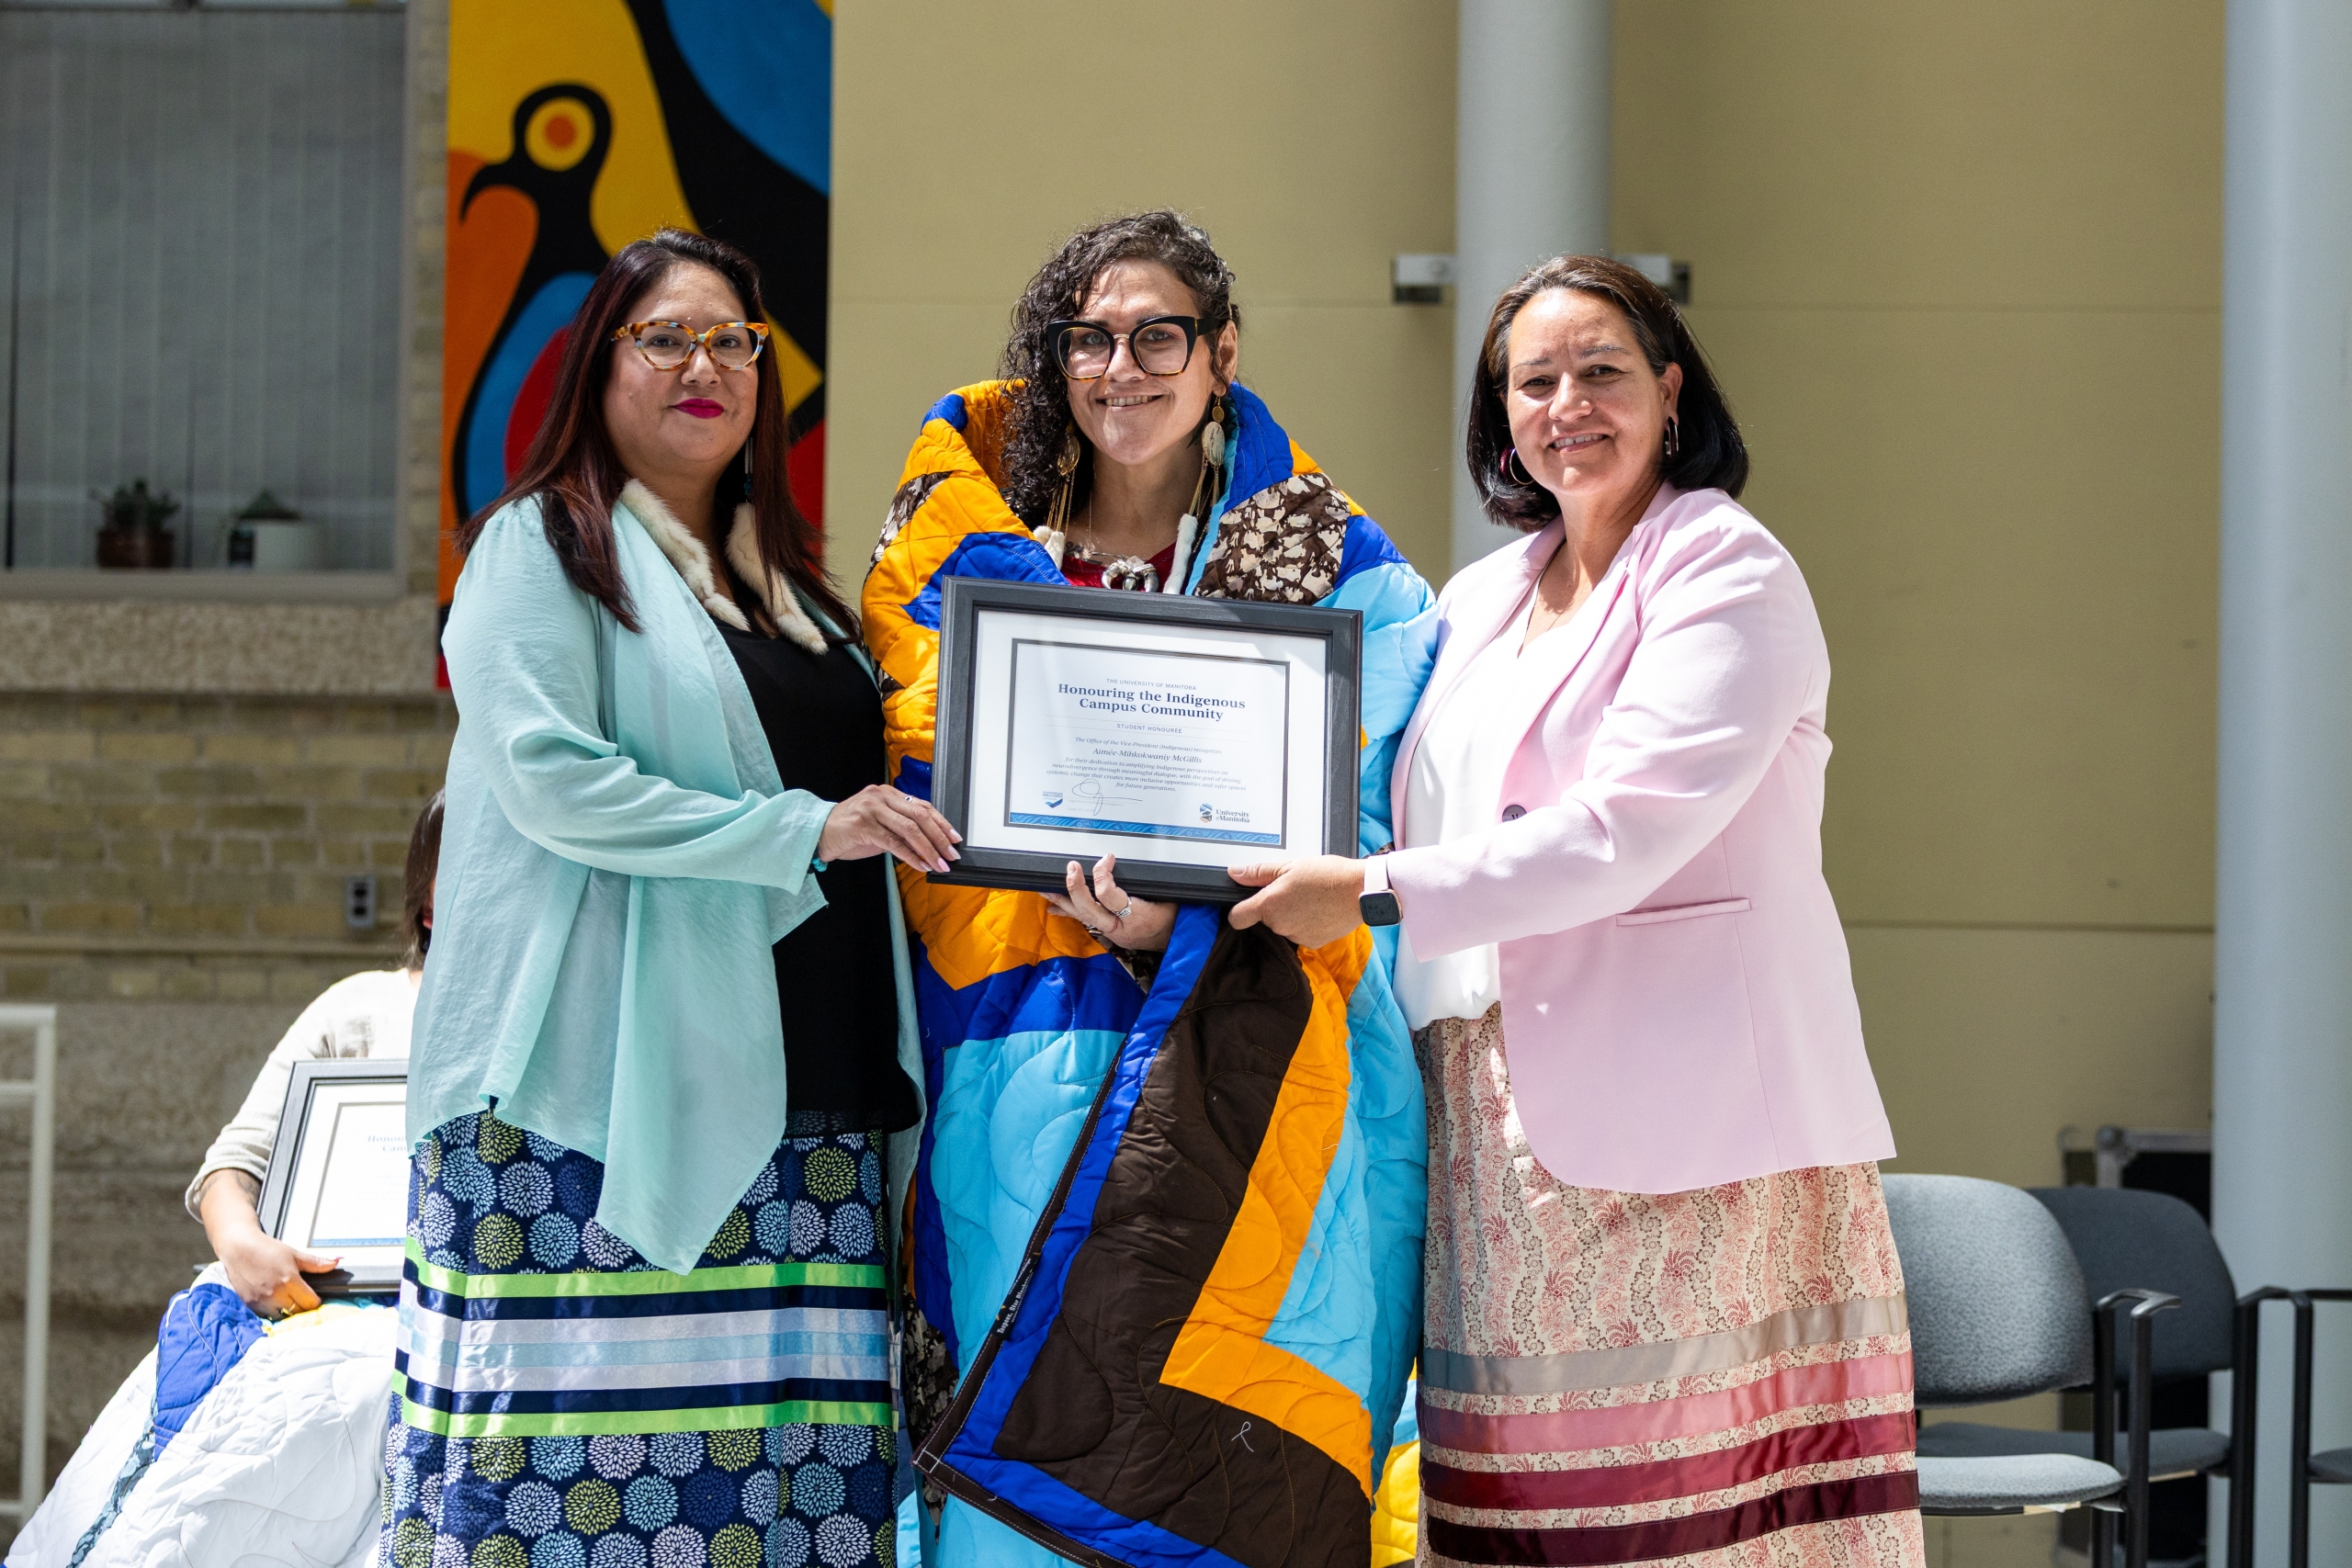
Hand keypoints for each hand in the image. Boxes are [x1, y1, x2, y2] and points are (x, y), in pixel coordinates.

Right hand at [219, 1228, 338, 1317]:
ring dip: (287, 1311)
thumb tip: (336, 1262)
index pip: (310, 1303)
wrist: (239, 1248)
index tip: (314, 1297)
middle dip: (302, 1306)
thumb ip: (315, 1262)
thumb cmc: (266, 1249)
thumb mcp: (294, 1254)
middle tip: (302, 1298)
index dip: (315, 1301)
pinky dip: (273, 1312)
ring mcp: (261, 1301)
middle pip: (298, 1312)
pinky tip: (274, 1302)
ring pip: (282, 1316)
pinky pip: (266, 1316)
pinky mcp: (250, 1305)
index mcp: (289, 1280)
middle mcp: (275, 1293)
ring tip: (288, 1300)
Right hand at [818, 785, 961, 873]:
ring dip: (928, 849)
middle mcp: (880, 796)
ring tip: (939, 864)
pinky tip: (920, 865)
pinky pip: (893, 842)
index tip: (955, 837)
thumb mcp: (879, 824)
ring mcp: (871, 809)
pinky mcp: (863, 826)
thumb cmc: (849, 831)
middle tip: (951, 854)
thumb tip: (929, 843)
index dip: (941, 822)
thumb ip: (901, 828)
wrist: (818, 833)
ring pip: (909, 829)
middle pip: (919, 816)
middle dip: (939, 837)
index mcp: (887, 793)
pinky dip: (910, 856)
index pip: (922, 805)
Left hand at [1044, 854, 1174, 952]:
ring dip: (1063, 901)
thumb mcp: (1168, 896)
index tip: (1106, 858)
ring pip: (1083, 917)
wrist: (1178, 940)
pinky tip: (1053, 909)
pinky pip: (1085, 922)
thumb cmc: (1175, 916)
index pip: (1110, 896)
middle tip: (1072, 868)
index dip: (1103, 875)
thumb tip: (1119, 863)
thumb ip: (1146, 881)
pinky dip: (1069, 913)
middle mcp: (1121, 928)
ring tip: (1046, 889)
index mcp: (1138, 917)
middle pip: (1089, 909)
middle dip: (1076, 888)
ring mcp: (1113, 933)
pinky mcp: (1109, 933)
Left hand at [1227, 855, 1366, 947]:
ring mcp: (1296, 936)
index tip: (1245, 905)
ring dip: (1292, 915)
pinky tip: (1319, 909)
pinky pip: (1301, 933)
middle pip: (1266, 919)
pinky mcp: (1313, 943)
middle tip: (1293, 889)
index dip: (1239, 911)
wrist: (1360, 892)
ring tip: (1310, 898)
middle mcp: (1279, 925)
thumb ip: (1259, 872)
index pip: (1237, 918)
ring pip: (1285, 926)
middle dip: (1275, 906)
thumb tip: (1235, 873)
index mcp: (1269, 905)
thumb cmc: (1328, 876)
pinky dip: (1307, 923)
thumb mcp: (1290, 866)